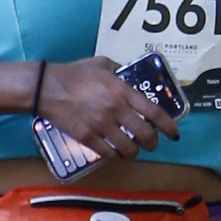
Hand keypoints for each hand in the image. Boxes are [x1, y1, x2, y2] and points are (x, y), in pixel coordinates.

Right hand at [39, 58, 177, 159]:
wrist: (47, 88)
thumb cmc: (74, 74)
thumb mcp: (101, 63)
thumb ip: (119, 70)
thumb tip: (129, 74)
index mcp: (122, 91)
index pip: (154, 112)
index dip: (168, 126)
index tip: (174, 133)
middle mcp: (116, 109)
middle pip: (145, 134)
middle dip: (152, 143)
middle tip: (151, 144)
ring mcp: (102, 125)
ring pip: (128, 149)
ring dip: (134, 153)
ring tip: (132, 152)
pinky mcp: (87, 138)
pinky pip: (108, 154)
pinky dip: (115, 157)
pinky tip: (115, 154)